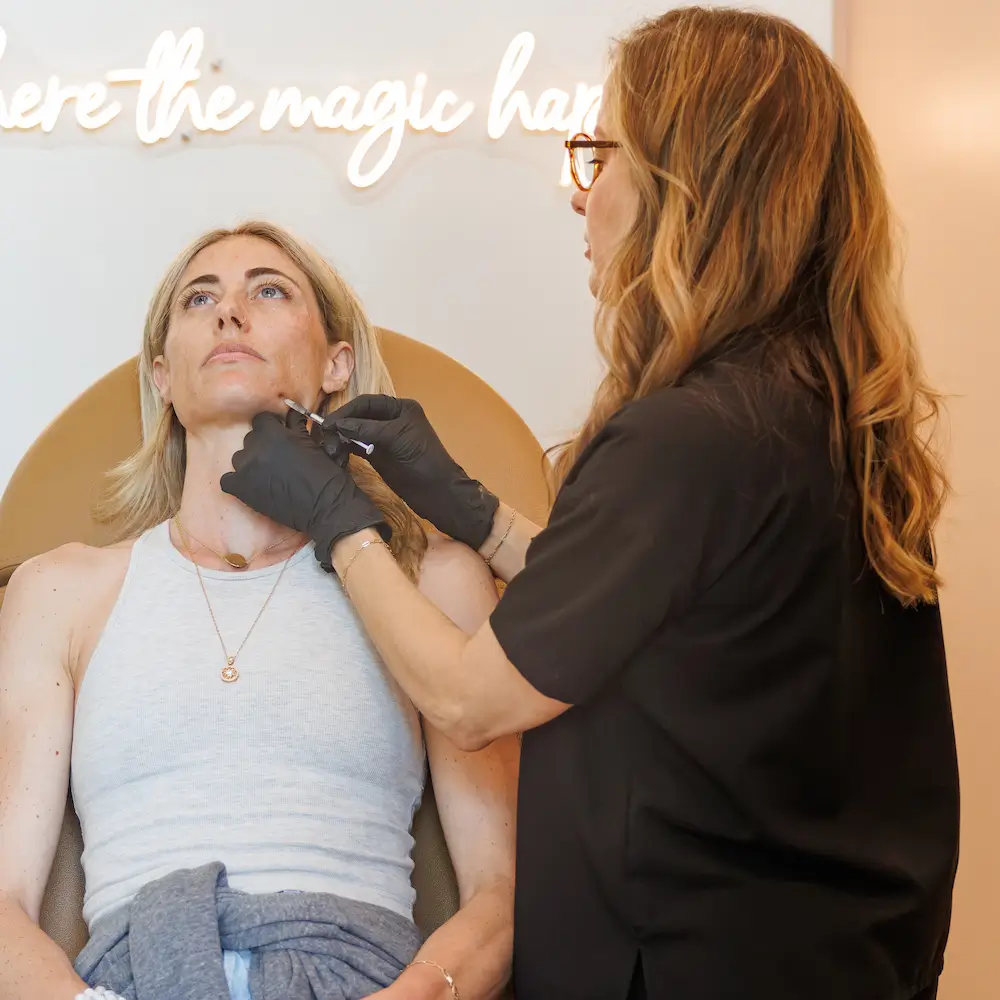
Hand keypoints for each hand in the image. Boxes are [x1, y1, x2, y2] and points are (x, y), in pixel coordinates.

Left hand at [221, 410, 389, 570]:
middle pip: (250, 439)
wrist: (326, 507)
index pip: (261, 420)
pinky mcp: (241, 489)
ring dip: (250, 463)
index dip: (271, 428)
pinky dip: (236, 482)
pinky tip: (250, 487)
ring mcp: (246, 469)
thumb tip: (291, 413)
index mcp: (274, 434)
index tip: (278, 438)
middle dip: (262, 446)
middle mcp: (255, 448)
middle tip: (276, 459)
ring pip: (239, 458)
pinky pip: (227, 480)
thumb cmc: (326, 474)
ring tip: (266, 475)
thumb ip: (297, 427)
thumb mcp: (312, 444)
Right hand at [329, 395, 498, 550]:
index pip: (367, 403)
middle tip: (323, 435)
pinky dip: (346, 448)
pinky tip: (335, 453)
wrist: (437, 492)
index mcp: (400, 408)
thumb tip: (337, 425)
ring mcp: (384, 438)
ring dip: (341, 438)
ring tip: (327, 447)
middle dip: (342, 425)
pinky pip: (358, 447)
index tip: (328, 423)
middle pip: (359, 416)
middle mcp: (391, 420)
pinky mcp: (379, 455)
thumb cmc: (423, 460)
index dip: (346, 411)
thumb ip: (367, 430)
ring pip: (356, 432)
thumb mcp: (395, 439)